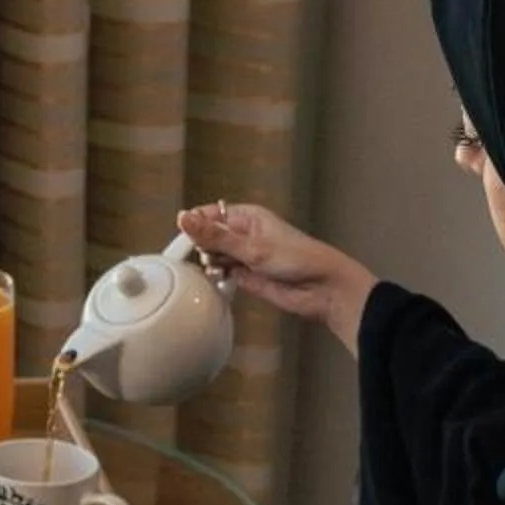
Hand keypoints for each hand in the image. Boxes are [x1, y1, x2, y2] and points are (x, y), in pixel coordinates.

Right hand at [176, 202, 379, 355]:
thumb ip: (215, 237)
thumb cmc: (298, 259)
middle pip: (207, 237)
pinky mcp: (246, 278)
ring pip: (213, 258)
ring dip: (210, 266)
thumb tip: (184, 218)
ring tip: (217, 272)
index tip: (181, 239)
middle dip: (202, 248)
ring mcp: (244, 257)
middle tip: (209, 259)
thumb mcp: (252, 247)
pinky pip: (222, 276)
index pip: (208, 215)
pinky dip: (217, 280)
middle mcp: (243, 234)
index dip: (193, 226)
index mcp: (246, 216)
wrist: (323, 290)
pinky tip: (218, 283)